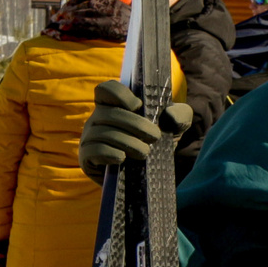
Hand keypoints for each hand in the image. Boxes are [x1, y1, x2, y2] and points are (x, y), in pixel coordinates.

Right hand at [76, 81, 193, 181]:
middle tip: (155, 137)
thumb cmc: (156, 145)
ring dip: (127, 142)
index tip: (138, 106)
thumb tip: (170, 116)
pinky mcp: (87, 158)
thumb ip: (181, 115)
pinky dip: (109, 153)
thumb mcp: (174, 128)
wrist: (147, 177)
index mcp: (114, 105)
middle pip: (109, 113)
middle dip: (135, 124)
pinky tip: (122, 158)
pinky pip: (93, 150)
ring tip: (145, 153)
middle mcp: (98, 118)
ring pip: (103, 133)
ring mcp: (89, 138)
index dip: (120, 94)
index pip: (105, 89)